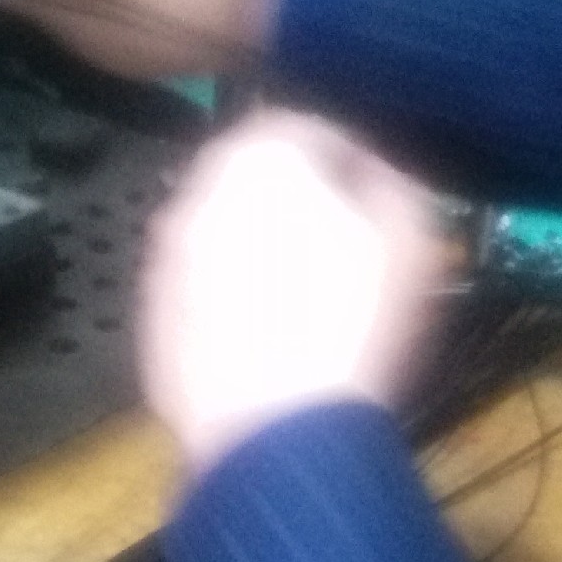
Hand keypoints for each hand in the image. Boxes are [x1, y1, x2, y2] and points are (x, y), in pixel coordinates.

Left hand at [139, 112, 446, 475]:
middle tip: (346, 248)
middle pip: (254, 181)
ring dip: (260, 254)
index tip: (381, 194)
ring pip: (221, 238)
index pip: (308, 125)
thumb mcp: (410, 239)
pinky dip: (230, 306)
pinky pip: (200, 296)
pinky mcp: (151, 323)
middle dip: (298, 203)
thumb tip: (374, 171)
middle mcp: (193, 194)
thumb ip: (393, 182)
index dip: (352, 156)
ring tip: (309, 306)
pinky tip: (270, 348)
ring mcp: (162, 261)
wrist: (274, 435)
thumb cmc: (352, 324)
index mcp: (256, 157)